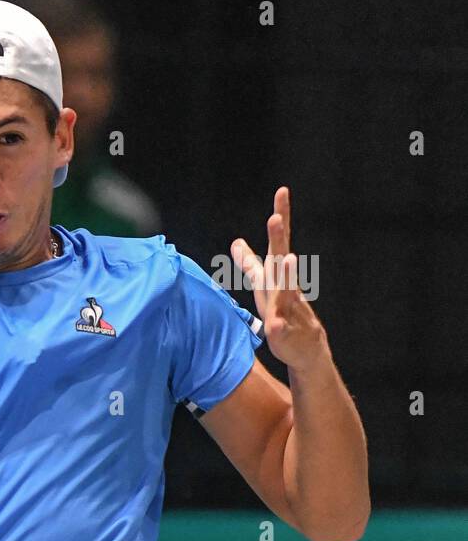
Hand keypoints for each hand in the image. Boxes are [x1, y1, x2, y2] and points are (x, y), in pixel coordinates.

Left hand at [231, 187, 328, 371]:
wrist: (305, 349)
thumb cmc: (283, 314)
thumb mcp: (263, 286)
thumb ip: (250, 265)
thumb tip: (236, 242)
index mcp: (275, 276)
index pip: (276, 243)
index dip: (281, 217)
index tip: (283, 191)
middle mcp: (283, 288)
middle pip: (280, 260)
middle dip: (279, 238)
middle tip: (276, 216)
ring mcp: (286, 310)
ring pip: (286, 291)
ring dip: (288, 275)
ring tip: (289, 257)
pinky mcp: (283, 333)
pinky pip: (279, 328)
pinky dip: (278, 324)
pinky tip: (275, 323)